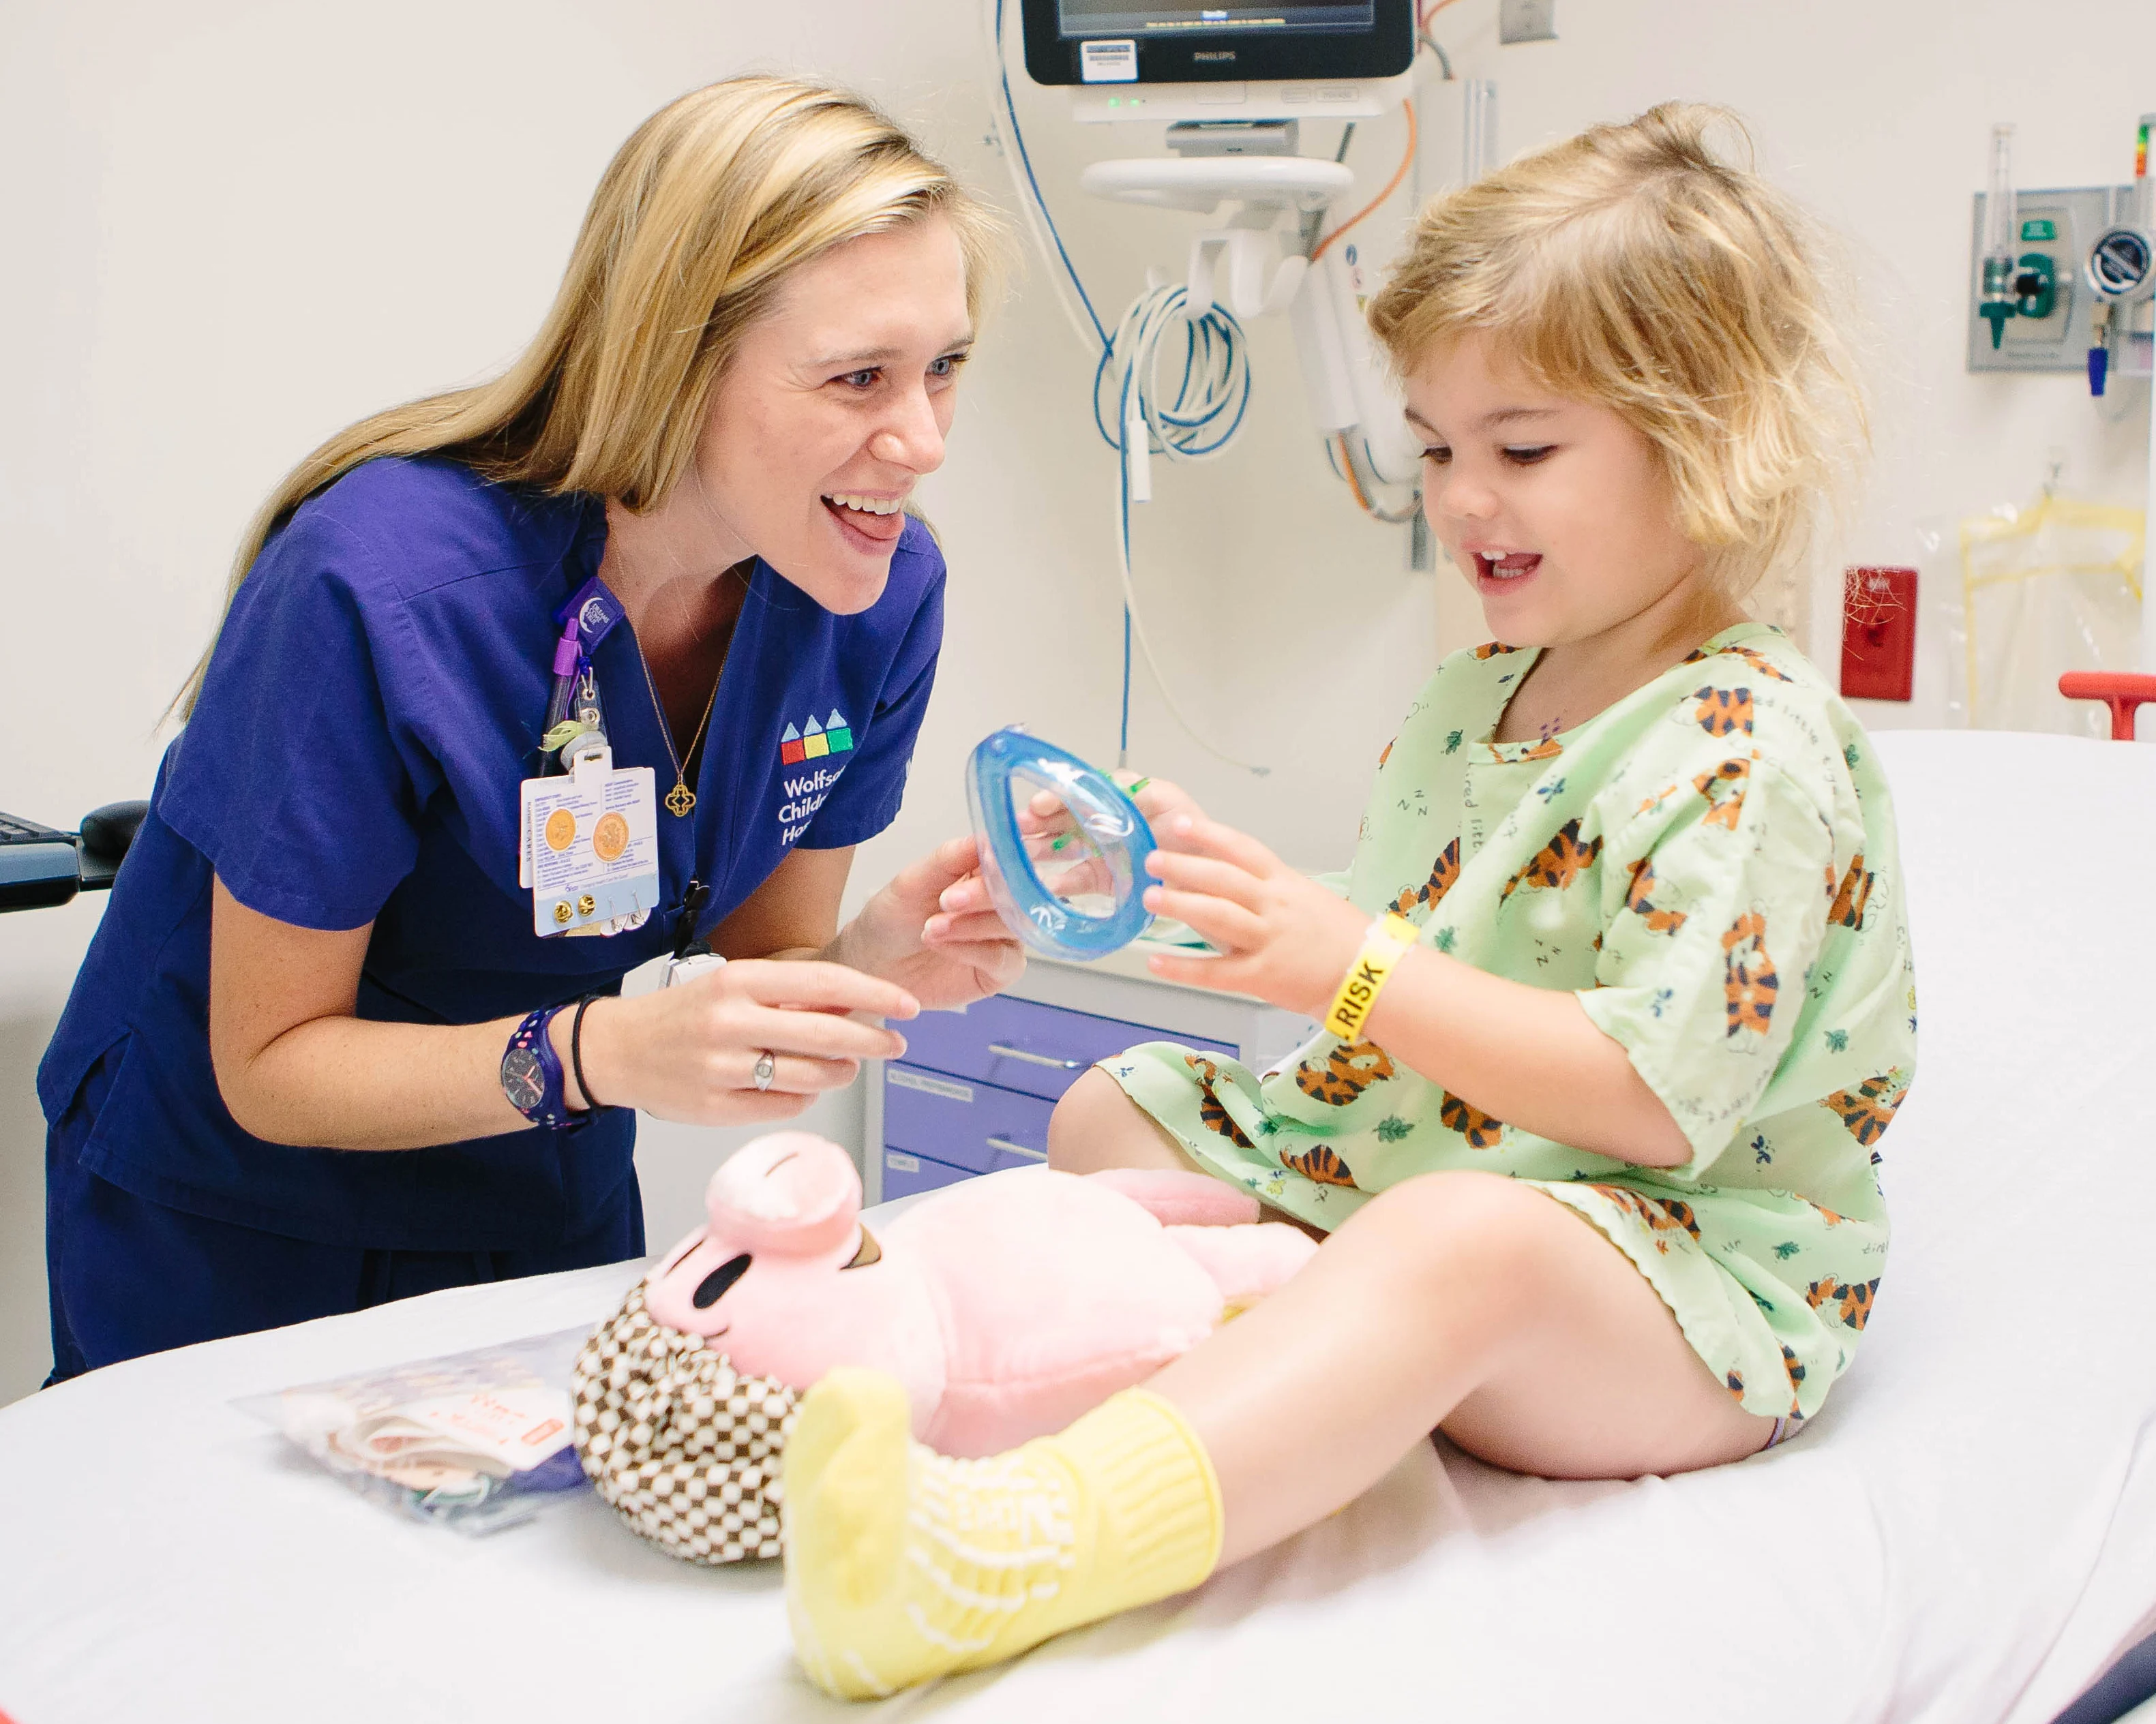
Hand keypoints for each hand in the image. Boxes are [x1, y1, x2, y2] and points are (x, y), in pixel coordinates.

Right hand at [573, 961, 918, 1126]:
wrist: (617, 1050)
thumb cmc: (686, 1014)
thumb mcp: (734, 985)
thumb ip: (791, 994)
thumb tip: (857, 1002)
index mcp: (739, 979)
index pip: (826, 981)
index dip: (875, 994)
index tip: (908, 1005)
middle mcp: (730, 1020)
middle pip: (827, 1033)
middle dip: (873, 1041)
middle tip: (896, 1045)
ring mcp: (721, 1067)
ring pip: (811, 1077)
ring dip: (840, 1073)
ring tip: (845, 1067)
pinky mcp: (714, 1107)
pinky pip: (783, 1107)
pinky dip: (802, 1098)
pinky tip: (798, 1088)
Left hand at [831, 834, 1024, 1009]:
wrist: (874, 963)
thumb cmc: (894, 917)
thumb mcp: (915, 879)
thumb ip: (953, 857)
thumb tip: (989, 836)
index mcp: (988, 870)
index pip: (1016, 856)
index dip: (1011, 856)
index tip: (989, 858)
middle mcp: (1004, 901)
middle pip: (1022, 891)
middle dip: (986, 894)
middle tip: (947, 900)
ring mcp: (1006, 936)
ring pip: (1015, 924)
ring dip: (971, 924)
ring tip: (931, 927)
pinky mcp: (1001, 971)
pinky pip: (1003, 960)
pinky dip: (972, 950)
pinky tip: (941, 944)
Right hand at [996, 774, 1208, 901]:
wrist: (1210, 876)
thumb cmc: (1192, 833)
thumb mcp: (1168, 801)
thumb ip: (1136, 791)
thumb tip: (1104, 785)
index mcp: (1115, 798)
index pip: (1077, 791)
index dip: (1056, 797)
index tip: (1040, 805)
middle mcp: (1103, 822)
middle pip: (1062, 819)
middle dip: (1037, 822)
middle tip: (1018, 827)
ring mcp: (1100, 852)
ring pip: (1061, 848)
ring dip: (1038, 849)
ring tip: (1017, 854)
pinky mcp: (1102, 880)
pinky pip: (1075, 880)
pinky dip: (1058, 882)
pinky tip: (1043, 885)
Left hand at [1139, 813, 1368, 1016]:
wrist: (1373, 978)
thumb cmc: (1342, 939)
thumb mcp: (1309, 900)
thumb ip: (1272, 890)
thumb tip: (1234, 879)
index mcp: (1285, 884)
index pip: (1243, 849)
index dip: (1210, 835)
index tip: (1181, 824)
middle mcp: (1275, 906)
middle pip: (1223, 879)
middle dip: (1184, 866)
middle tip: (1151, 859)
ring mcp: (1268, 940)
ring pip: (1217, 916)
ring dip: (1179, 905)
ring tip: (1148, 897)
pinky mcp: (1262, 977)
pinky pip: (1215, 972)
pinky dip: (1183, 968)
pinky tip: (1155, 962)